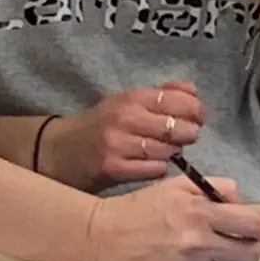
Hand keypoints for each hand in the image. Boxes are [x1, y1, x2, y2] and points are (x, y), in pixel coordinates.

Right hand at [42, 82, 202, 190]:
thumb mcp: (126, 101)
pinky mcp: (114, 168)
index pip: (175, 99)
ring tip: (165, 150)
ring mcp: (119, 143)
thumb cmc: (100, 124)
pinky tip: (150, 164)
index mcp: (131, 97)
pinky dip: (158, 168)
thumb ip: (160, 95)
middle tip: (186, 136)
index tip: (198, 116)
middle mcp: (125, 117)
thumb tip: (193, 90)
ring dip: (173, 152)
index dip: (194, 109)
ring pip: (167, 151)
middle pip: (175, 127)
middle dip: (188, 133)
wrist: (61, 150)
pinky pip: (153, 170)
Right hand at [85, 174, 259, 260]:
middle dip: (248, 244)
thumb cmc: (138, 209)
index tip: (247, 222)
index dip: (256, 223)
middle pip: (252, 254)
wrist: (103, 241)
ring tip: (216, 252)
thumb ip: (212, 187)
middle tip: (235, 238)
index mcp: (197, 212)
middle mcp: (199, 244)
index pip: (253, 224)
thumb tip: (239, 202)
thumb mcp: (174, 186)